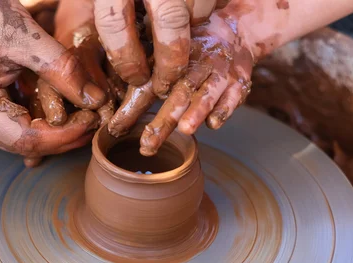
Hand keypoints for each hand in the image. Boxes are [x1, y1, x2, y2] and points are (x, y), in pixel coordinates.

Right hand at [0, 0, 106, 166]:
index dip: (64, 137)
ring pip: (15, 135)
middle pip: (20, 143)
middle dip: (60, 135)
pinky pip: (6, 122)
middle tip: (93, 120)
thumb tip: (97, 101)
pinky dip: (33, 116)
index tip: (93, 123)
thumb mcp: (26, 37)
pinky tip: (58, 107)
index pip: (26, 139)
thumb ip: (63, 71)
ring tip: (81, 114)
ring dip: (49, 128)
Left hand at [109, 6, 253, 155]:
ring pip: (206, 92)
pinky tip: (214, 123)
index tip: (115, 130)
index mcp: (167, 59)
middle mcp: (192, 63)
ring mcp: (217, 72)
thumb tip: (113, 125)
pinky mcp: (238, 81)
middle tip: (148, 143)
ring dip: (197, 111)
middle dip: (163, 120)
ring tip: (185, 129)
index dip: (131, 108)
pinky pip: (233, 95)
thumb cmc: (188, 52)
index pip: (145, 86)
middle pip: (176, 93)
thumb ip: (139, 89)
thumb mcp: (160, 62)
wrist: (234, 29)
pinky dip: (224, 109)